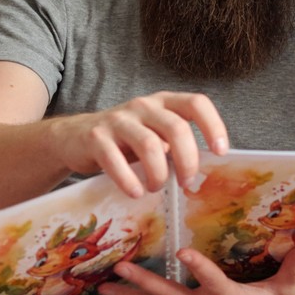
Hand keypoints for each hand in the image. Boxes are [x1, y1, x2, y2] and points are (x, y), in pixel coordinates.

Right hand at [52, 92, 229, 197]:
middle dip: (187, 160)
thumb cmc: (125, 141)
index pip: (196, 103)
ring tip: (155, 187)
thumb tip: (203, 170)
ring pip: (150, 145)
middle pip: (177, 128)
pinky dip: (129, 181)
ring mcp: (119, 120)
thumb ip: (176, 145)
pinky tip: (135, 192)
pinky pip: (116, 160)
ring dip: (159, 174)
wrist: (74, 138)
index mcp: (163, 103)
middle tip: (186, 182)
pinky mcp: (96, 137)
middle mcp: (143, 106)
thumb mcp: (154, 135)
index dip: (213, 125)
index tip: (220, 152)